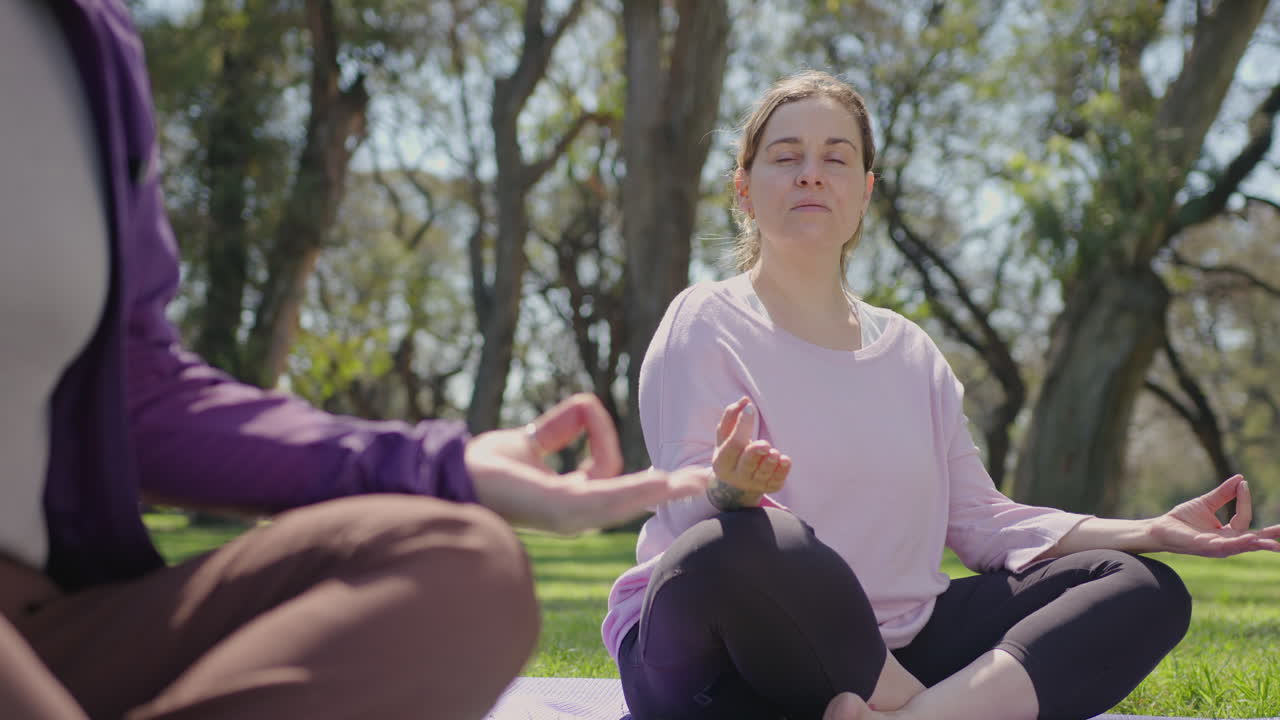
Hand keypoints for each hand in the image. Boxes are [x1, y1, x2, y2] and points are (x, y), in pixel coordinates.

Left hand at [465, 393, 707, 533]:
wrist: (453, 479)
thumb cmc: (482, 465)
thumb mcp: (530, 440)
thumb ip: (561, 426)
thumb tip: (587, 406)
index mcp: (572, 501)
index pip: (615, 480)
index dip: (623, 455)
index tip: (617, 431)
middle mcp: (578, 513)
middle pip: (635, 497)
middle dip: (670, 488)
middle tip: (704, 479)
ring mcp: (575, 515)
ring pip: (631, 497)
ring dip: (665, 488)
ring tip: (697, 480)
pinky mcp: (567, 508)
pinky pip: (614, 494)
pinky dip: (642, 489)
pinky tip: (667, 482)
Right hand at [707, 397, 790, 510]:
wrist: (737, 484)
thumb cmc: (731, 452)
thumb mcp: (725, 437)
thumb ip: (731, 416)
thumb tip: (745, 400)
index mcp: (723, 462)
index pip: (733, 443)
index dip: (742, 425)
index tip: (750, 408)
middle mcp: (737, 476)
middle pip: (748, 463)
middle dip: (756, 452)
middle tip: (765, 444)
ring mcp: (754, 484)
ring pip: (764, 472)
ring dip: (771, 460)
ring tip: (773, 452)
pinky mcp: (770, 488)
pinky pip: (778, 479)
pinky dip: (783, 469)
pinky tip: (784, 459)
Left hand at [1149, 475, 1279, 557]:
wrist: (1159, 528)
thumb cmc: (1182, 519)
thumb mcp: (1206, 503)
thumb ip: (1224, 493)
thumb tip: (1241, 478)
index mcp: (1228, 533)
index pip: (1244, 518)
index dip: (1244, 499)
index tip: (1243, 483)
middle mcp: (1226, 542)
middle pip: (1253, 540)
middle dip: (1270, 538)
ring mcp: (1216, 547)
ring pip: (1241, 546)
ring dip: (1257, 544)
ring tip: (1275, 545)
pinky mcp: (1203, 547)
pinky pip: (1223, 546)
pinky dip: (1237, 544)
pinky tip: (1248, 540)